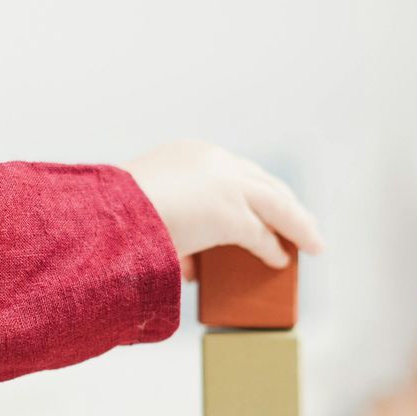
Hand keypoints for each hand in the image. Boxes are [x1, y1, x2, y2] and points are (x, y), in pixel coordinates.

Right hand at [118, 140, 324, 279]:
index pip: (232, 170)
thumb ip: (175, 228)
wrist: (107, 215)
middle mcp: (212, 161)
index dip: (249, 189)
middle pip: (262, 180)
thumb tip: (193, 261)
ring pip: (275, 203)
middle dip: (283, 202)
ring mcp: (225, 184)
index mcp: (189, 154)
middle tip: (298, 221)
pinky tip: (281, 260)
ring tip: (309, 240)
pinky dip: (274, 248)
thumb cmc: (117, 217)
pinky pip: (262, 234)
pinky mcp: (231, 213)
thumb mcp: (149, 213)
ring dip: (295, 224)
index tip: (258, 202)